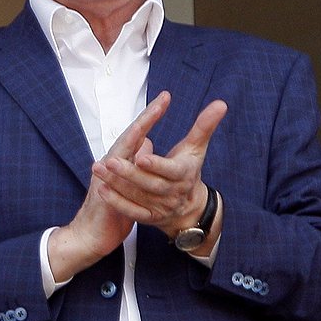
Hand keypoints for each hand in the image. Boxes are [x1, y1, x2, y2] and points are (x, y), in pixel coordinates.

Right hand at [47, 92, 170, 281]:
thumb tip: (146, 142)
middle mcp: (110, 165)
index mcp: (120, 160)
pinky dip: (123, 170)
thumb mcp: (129, 182)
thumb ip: (136, 161)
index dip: (151, 116)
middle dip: (145, 119)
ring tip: (146, 124)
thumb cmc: (111, 207)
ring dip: (131, 139)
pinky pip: (114, 182)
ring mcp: (105, 179)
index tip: (166, 98)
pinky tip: (130, 162)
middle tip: (161, 103)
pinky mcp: (104, 197)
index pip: (137, 133)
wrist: (90, 233)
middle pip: (128, 137)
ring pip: (119, 155)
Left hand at [93, 97, 227, 235]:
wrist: (188, 208)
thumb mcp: (196, 148)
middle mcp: (172, 192)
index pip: (170, 170)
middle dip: (130, 174)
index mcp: (183, 174)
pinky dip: (117, 202)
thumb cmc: (188, 170)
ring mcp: (159, 206)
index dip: (156, 165)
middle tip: (110, 161)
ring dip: (117, 185)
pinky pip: (132, 212)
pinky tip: (101, 189)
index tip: (140, 157)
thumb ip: (205, 126)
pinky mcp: (148, 217)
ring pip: (138, 198)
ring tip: (99, 169)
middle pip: (150, 185)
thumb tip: (221, 103)